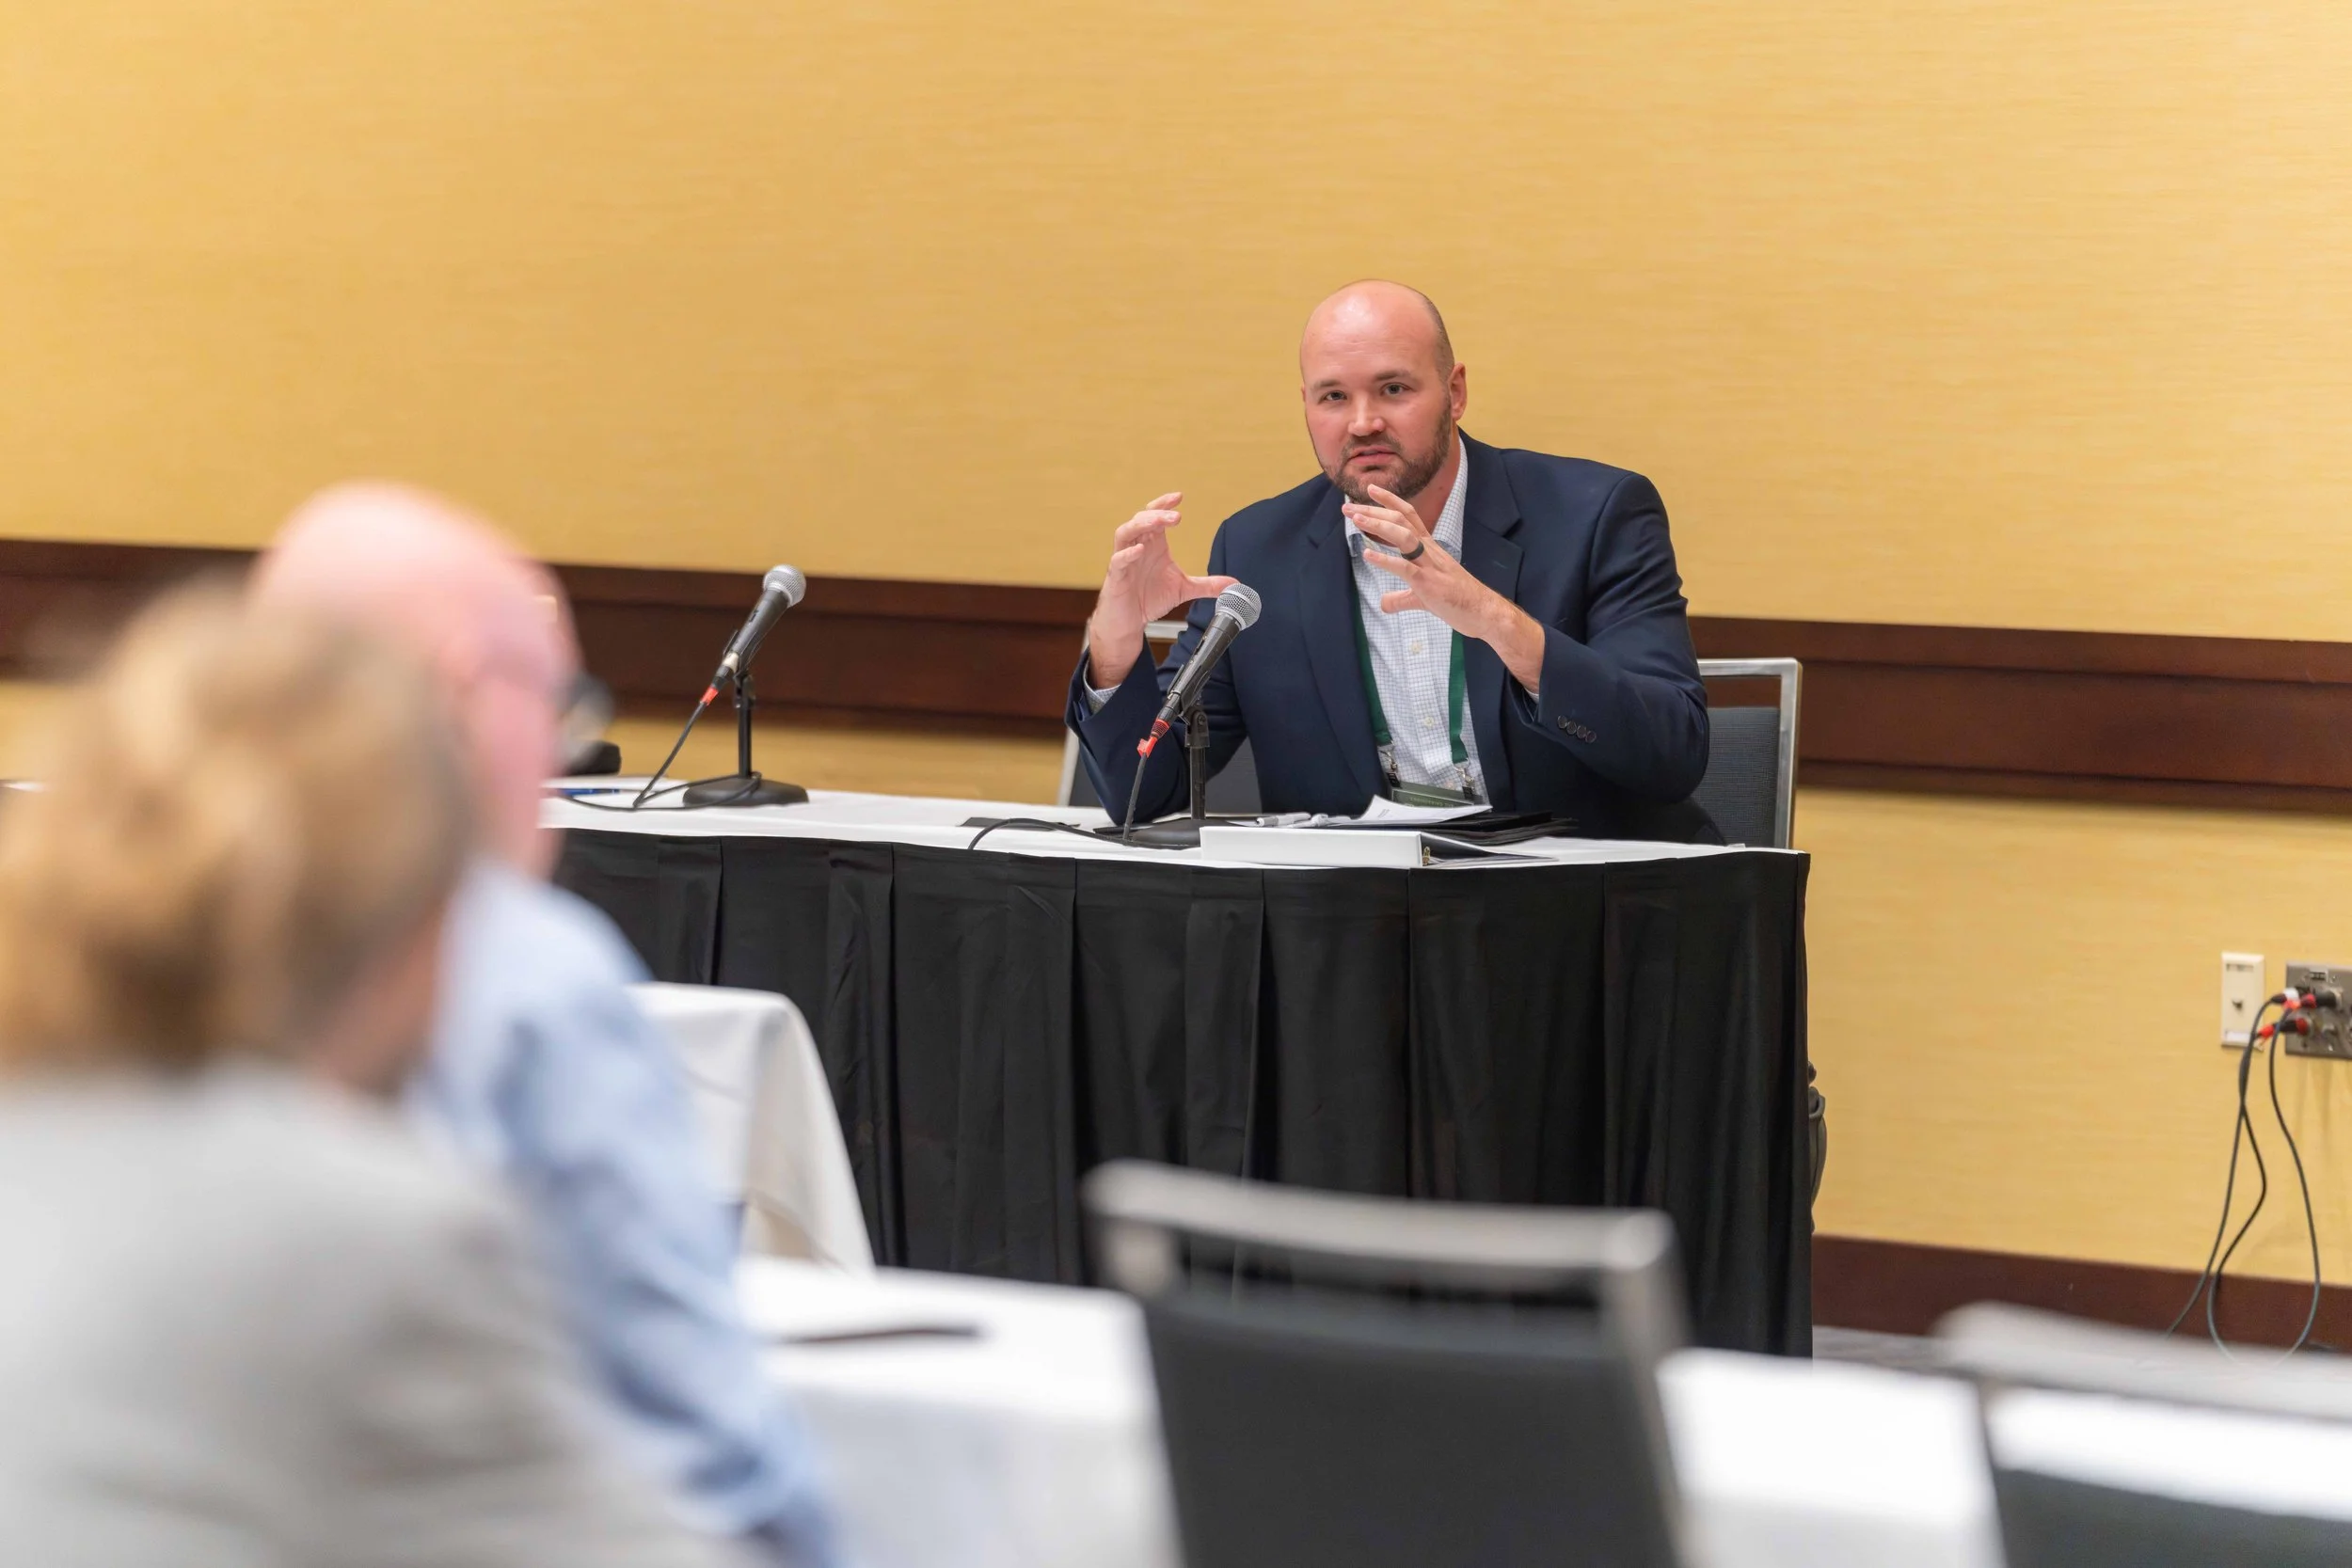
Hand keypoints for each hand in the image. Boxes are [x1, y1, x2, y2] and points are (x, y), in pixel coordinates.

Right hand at [1086, 492, 1237, 687]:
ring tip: (1158, 522)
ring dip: (1141, 525)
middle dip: (1158, 514)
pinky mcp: (1116, 577)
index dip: (1164, 504)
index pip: (1155, 515)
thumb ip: (1207, 585)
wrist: (1129, 621)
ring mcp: (1124, 560)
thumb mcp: (1183, 589)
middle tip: (1177, 516)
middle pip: (1141, 519)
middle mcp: (1137, 547)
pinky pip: (1118, 560)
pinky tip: (1139, 550)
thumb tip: (1233, 585)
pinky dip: (1127, 554)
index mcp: (1152, 544)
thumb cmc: (1149, 597)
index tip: (1179, 497)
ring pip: (1125, 533)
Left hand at [1347, 484, 1545, 693]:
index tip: (1370, 489)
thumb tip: (1384, 603)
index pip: (1409, 515)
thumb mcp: (1423, 598)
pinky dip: (1385, 560)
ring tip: (1355, 519)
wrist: (1484, 613)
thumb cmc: (1458, 602)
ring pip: (1403, 536)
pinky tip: (1367, 554)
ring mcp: (1429, 565)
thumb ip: (1401, 598)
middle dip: (1372, 511)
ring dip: (1377, 525)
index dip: (1389, 500)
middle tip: (1347, 506)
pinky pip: (1405, 568)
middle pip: (1400, 520)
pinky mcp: (1428, 583)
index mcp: (1430, 548)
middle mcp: (1429, 550)